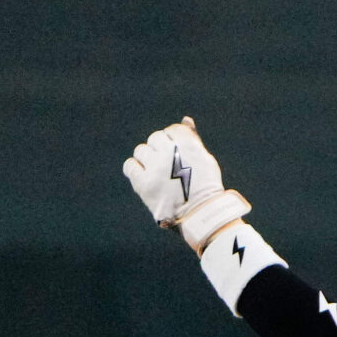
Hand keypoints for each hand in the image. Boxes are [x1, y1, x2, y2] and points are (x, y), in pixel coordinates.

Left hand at [122, 117, 247, 249]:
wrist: (202, 216)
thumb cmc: (205, 187)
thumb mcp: (204, 160)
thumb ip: (192, 139)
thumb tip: (185, 120)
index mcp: (188, 144)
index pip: (173, 130)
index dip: (175, 143)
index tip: (180, 156)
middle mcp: (169, 152)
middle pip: (156, 138)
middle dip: (161, 149)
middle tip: (169, 167)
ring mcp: (155, 167)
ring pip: (141, 151)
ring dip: (148, 159)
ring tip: (159, 174)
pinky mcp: (143, 183)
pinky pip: (130, 166)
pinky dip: (136, 169)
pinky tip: (145, 177)